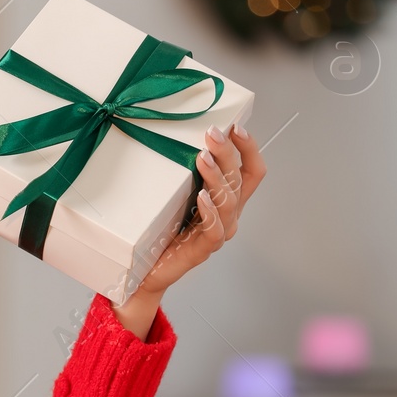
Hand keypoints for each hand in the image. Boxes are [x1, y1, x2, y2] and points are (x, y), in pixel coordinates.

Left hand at [111, 121, 265, 337]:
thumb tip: (172, 136)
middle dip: (228, 153)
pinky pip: (214, 230)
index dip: (248, 149)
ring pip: (229, 202)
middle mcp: (228, 215)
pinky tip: (201, 197)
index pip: (250, 171)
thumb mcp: (174, 195)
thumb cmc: (160, 230)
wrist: (145, 270)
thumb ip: (182, 173)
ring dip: (217, 177)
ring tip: (202, 158)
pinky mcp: (202, 249)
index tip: (236, 126)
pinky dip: (210, 212)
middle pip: (240, 180)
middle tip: (212, 133)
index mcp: (226, 200)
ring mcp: (218, 233)